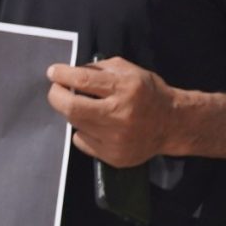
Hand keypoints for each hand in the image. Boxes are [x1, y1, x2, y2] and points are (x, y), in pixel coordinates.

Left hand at [47, 56, 176, 166]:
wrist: (172, 124)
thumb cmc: (150, 93)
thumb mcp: (131, 71)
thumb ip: (101, 69)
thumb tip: (72, 73)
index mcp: (126, 89)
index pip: (84, 81)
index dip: (63, 76)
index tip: (53, 72)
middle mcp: (120, 115)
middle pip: (73, 108)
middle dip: (56, 96)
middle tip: (56, 90)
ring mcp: (115, 139)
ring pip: (76, 124)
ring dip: (74, 113)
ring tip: (84, 106)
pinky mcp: (112, 156)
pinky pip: (82, 141)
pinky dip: (83, 130)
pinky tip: (96, 125)